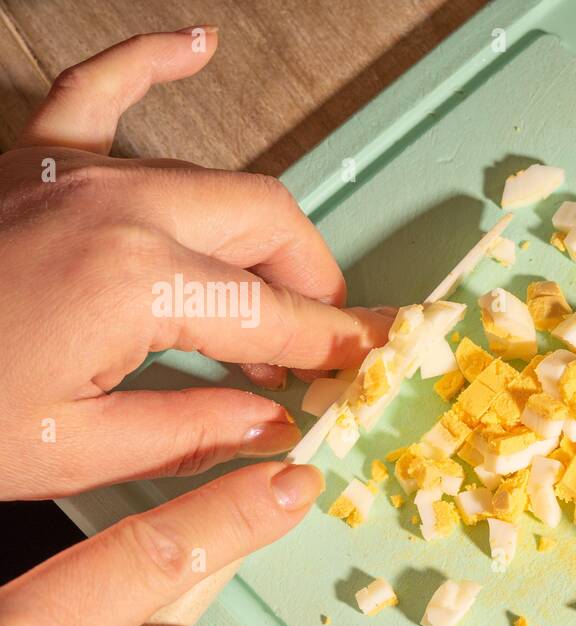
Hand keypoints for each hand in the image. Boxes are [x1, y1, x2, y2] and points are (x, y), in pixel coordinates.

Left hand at [0, 28, 389, 498]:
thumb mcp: (71, 452)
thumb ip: (190, 432)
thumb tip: (272, 423)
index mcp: (137, 283)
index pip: (272, 314)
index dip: (327, 346)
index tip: (360, 365)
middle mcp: (119, 208)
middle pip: (267, 224)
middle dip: (314, 282)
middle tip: (327, 336)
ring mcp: (72, 171)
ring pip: (215, 175)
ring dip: (264, 228)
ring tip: (286, 280)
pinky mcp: (30, 159)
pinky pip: (100, 86)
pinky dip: (152, 61)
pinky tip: (196, 42)